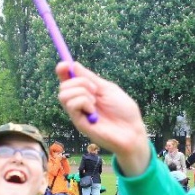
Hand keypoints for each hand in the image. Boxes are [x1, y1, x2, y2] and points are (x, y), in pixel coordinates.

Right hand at [56, 60, 151, 175]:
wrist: (132, 130)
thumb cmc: (124, 111)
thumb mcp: (108, 89)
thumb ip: (90, 78)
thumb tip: (74, 65)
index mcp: (86, 93)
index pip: (68, 80)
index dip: (63, 71)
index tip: (65, 64)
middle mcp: (79, 104)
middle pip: (63, 86)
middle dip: (79, 81)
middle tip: (95, 89)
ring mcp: (78, 114)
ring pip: (63, 94)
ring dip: (81, 92)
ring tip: (95, 101)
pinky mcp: (79, 123)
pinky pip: (71, 104)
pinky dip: (84, 102)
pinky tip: (94, 111)